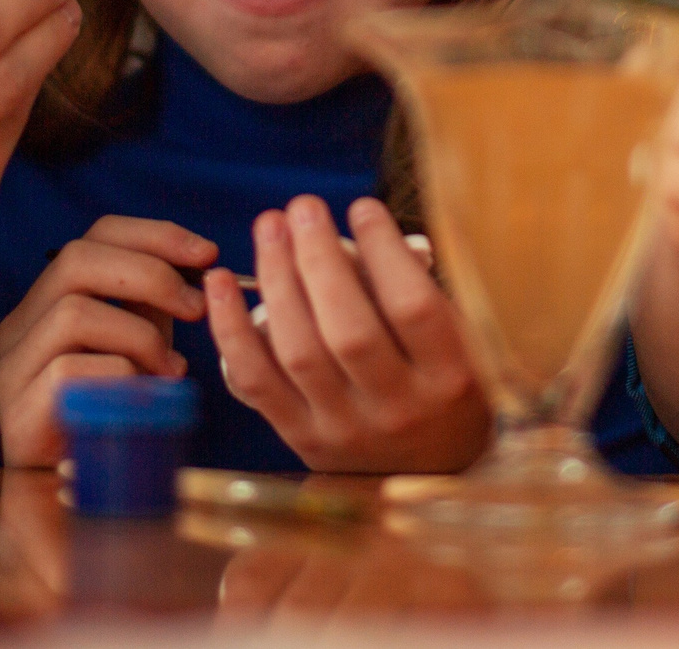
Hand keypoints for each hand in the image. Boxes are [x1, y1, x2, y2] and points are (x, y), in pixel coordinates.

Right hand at [0, 215, 215, 466]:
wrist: (74, 487)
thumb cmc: (112, 406)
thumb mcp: (139, 342)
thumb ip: (158, 303)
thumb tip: (203, 266)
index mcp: (48, 297)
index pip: (95, 235)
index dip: (154, 235)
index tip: (207, 252)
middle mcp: (21, 322)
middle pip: (77, 260)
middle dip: (151, 275)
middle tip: (196, 308)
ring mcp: (12, 364)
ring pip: (74, 312)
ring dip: (139, 336)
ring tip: (170, 370)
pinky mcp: (17, 408)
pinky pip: (71, 370)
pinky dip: (121, 377)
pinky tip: (143, 398)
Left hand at [206, 195, 488, 474]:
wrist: (431, 472)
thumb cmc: (445, 380)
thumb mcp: (460, 336)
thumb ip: (415, 283)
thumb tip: (355, 233)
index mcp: (452, 377)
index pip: (413, 308)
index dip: (384, 250)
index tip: (361, 206)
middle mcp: (400, 410)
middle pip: (349, 330)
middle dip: (319, 260)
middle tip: (303, 207)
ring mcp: (346, 431)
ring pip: (299, 351)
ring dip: (276, 280)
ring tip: (270, 227)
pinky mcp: (302, 440)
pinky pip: (255, 381)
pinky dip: (231, 329)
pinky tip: (218, 282)